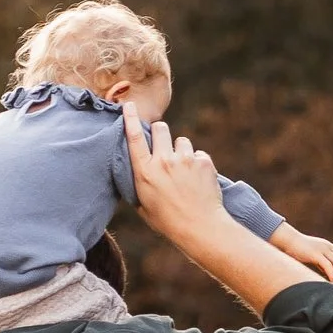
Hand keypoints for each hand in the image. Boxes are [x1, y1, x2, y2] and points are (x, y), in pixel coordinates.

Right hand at [126, 115, 234, 248]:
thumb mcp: (143, 205)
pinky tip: (198, 180)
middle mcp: (163, 161)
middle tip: (164, 146)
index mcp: (145, 172)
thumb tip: (138, 170)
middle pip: (160, 128)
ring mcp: (184, 160)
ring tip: (184, 171)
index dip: (130, 119)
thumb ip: (139, 184)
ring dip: (181, 151)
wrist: (200, 227)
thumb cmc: (168, 221)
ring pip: (181, 140)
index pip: (134, 138)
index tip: (129, 105)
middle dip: (161, 133)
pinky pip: (198, 154)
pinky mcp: (203, 161)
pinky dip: (198, 163)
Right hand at [272, 222, 332, 286]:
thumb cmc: (296, 249)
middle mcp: (326, 246)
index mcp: (326, 245)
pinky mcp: (314, 254)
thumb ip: (320, 262)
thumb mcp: (312, 255)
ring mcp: (321, 249)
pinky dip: (332, 274)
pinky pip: (327, 265)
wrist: (286, 241)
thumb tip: (327, 274)